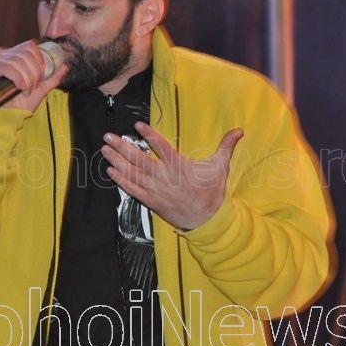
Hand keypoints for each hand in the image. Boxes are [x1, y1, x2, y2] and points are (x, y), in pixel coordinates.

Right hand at [0, 39, 69, 111]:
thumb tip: (65, 65)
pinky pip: (8, 67)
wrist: (7, 116)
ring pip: (18, 60)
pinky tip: (19, 87)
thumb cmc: (20, 103)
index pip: (30, 46)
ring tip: (25, 89)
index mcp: (13, 54)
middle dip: (34, 73)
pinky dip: (18, 78)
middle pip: (26, 53)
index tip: (40, 77)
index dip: (39, 60)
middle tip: (32, 87)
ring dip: (27, 78)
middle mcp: (2, 53)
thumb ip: (53, 77)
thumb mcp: (40, 88)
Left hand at [101, 121, 243, 230]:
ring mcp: (156, 190)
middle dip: (122, 147)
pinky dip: (121, 181)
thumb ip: (226, 146)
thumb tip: (240, 130)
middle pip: (139, 159)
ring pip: (133, 173)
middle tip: (108, 136)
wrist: (207, 219)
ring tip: (104, 149)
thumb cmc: (212, 191)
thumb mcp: (220, 166)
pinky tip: (110, 171)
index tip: (137, 125)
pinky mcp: (151, 201)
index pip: (161, 147)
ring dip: (117, 161)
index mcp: (180, 166)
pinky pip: (133, 190)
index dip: (149, 136)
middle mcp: (165, 177)